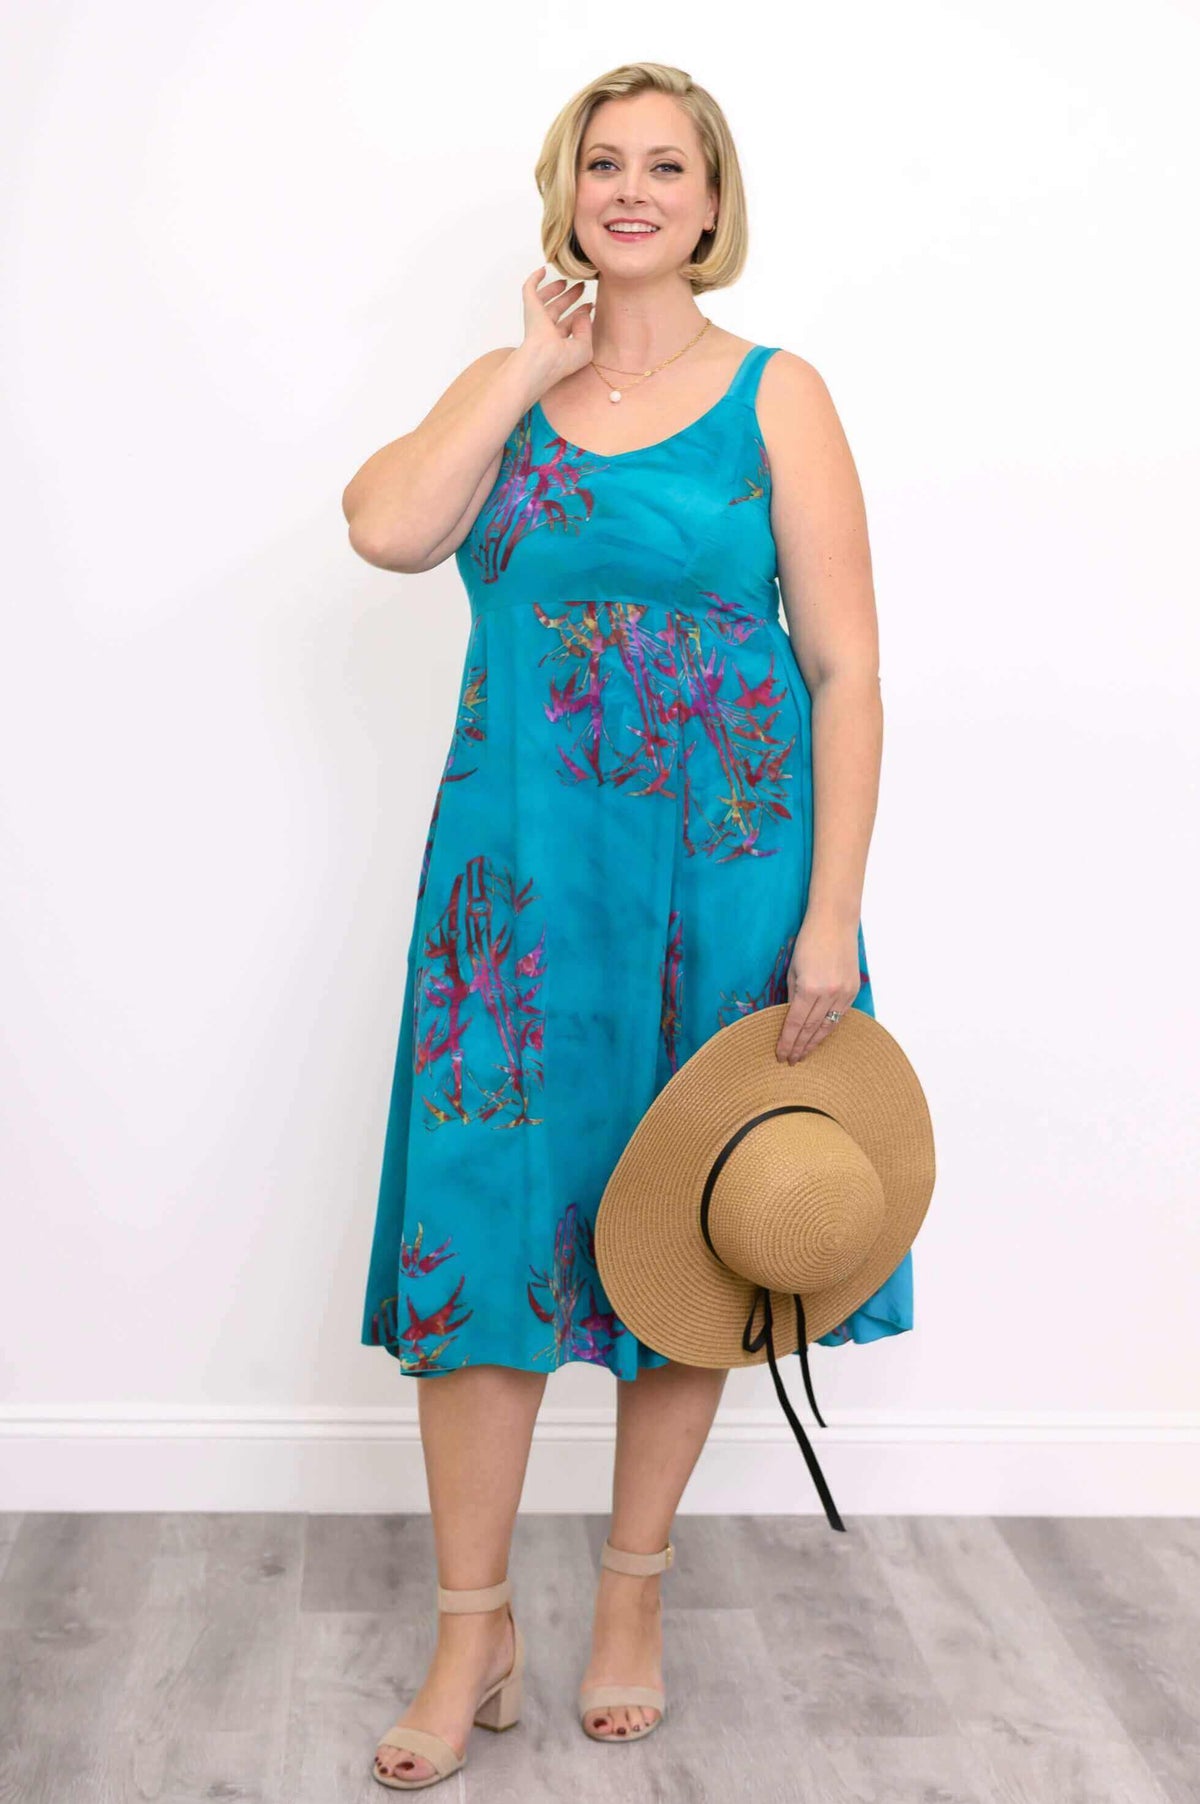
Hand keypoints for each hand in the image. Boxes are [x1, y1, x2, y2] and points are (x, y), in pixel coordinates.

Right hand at [519, 264, 594, 386]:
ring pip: (545, 299)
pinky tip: (542, 270)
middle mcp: (546, 331)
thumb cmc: (563, 360)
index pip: (570, 325)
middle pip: (558, 310)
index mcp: (559, 343)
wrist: (544, 358)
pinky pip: (529, 289)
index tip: (591, 305)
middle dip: (570, 298)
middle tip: (581, 287)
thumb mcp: (584, 347)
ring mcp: (537, 319)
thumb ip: (586, 329)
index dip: (581, 314)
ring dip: (555, 289)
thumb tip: (584, 312)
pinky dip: (534, 279)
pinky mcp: (530, 307)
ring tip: (565, 279)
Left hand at [774, 914, 861, 1063]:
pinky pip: (840, 1015)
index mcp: (809, 988)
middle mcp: (829, 994)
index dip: (787, 1041)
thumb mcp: (793, 969)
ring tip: (804, 1055)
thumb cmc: (808, 942)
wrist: (835, 923)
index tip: (781, 1054)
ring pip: (828, 1025)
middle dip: (800, 1046)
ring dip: (815, 1042)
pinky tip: (820, 1037)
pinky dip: (829, 1028)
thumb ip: (792, 995)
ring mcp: (844, 993)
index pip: (796, 1023)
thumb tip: (789, 1018)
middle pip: (812, 1028)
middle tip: (791, 1060)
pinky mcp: (853, 990)